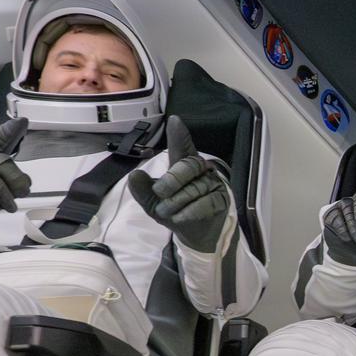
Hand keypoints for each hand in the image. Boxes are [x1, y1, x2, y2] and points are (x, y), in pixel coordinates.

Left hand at [127, 116, 234, 251]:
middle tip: (159, 192)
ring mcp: (213, 184)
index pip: (181, 147)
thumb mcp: (151, 202)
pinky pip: (206, 202)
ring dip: (178, 202)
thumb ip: (142, 190)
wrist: (193, 234)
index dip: (179, 135)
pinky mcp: (221, 200)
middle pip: (188, 165)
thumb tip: (135, 175)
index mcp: (183, 164)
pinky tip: (180, 217)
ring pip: (195, 187)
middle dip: (173, 179)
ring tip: (165, 212)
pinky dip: (191, 211)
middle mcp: (200, 170)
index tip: (174, 120)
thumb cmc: (174, 210)